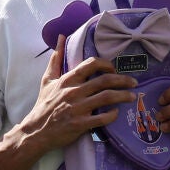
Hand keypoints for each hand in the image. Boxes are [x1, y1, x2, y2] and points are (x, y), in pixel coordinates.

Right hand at [17, 35, 138, 150]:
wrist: (36, 131)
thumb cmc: (44, 105)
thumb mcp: (47, 79)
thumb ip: (56, 59)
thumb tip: (61, 38)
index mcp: (68, 79)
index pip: (91, 64)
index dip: (107, 65)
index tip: (114, 70)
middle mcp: (74, 92)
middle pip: (105, 80)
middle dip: (123, 80)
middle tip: (133, 83)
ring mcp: (78, 108)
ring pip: (107, 97)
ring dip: (123, 96)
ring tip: (132, 96)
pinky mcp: (81, 124)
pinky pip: (102, 118)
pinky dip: (113, 114)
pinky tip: (116, 112)